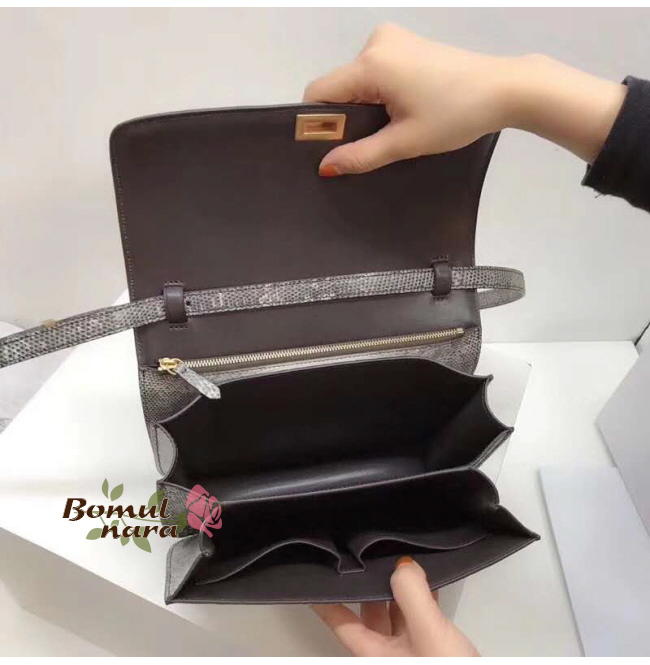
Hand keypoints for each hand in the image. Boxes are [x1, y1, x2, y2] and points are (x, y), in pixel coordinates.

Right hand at [303, 23, 625, 174]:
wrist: (504, 89)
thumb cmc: (456, 115)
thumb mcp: (405, 142)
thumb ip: (361, 155)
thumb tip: (326, 167)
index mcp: (371, 63)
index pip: (319, 92)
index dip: (319, 123)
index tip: (335, 147)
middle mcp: (375, 43)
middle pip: (339, 86)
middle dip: (348, 116)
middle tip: (374, 142)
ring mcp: (392, 39)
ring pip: (357, 80)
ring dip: (366, 106)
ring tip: (396, 125)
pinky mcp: (406, 43)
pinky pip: (375, 71)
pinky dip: (380, 93)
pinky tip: (404, 109)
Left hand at [311, 556, 479, 656]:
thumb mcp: (428, 633)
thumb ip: (412, 597)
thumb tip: (402, 566)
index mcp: (374, 655)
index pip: (341, 623)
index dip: (328, 602)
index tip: (315, 583)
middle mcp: (388, 656)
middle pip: (370, 616)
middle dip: (371, 587)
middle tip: (372, 558)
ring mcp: (410, 655)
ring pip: (396, 616)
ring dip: (400, 592)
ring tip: (404, 564)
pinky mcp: (432, 653)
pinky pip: (420, 620)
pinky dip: (423, 600)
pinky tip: (431, 586)